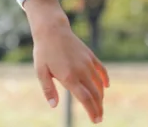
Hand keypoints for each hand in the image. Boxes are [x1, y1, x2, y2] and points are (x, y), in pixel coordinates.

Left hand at [24, 0, 109, 123]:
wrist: (52, 29)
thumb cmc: (44, 51)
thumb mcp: (40, 71)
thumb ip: (48, 89)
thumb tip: (53, 106)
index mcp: (69, 77)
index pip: (85, 99)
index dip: (92, 111)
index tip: (95, 120)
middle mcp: (81, 71)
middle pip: (95, 94)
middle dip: (98, 108)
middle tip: (99, 118)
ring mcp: (87, 63)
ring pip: (99, 84)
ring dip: (101, 96)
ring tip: (99, 105)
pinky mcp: (90, 56)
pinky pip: (101, 70)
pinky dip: (105, 79)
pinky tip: (106, 86)